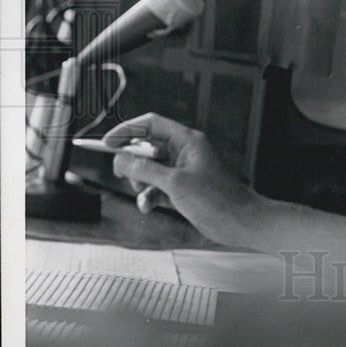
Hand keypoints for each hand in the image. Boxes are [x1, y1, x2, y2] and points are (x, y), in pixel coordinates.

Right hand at [103, 112, 261, 247]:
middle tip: (123, 175)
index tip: (106, 143)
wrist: (238, 222)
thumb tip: (119, 159)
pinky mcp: (181, 189)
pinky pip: (155, 187)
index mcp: (187, 140)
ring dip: (139, 182)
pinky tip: (148, 206)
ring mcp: (182, 171)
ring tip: (144, 194)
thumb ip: (144, 170)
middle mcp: (184, 152)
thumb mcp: (174, 183)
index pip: (151, 124)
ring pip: (148, 169)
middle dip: (132, 162)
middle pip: (147, 147)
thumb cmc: (215, 199)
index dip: (127, 130)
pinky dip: (148, 195)